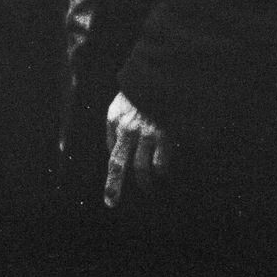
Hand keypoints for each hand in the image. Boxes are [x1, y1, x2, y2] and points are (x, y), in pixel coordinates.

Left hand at [104, 90, 171, 205]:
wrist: (165, 74)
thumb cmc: (145, 89)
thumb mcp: (123, 101)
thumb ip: (117, 122)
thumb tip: (114, 147)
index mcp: (114, 119)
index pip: (111, 148)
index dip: (115, 160)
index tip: (116, 174)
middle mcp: (126, 129)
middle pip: (117, 164)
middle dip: (113, 186)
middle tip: (111, 202)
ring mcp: (145, 134)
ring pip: (140, 167)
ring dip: (143, 181)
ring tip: (145, 187)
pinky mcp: (163, 136)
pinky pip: (160, 162)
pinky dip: (161, 170)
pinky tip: (163, 174)